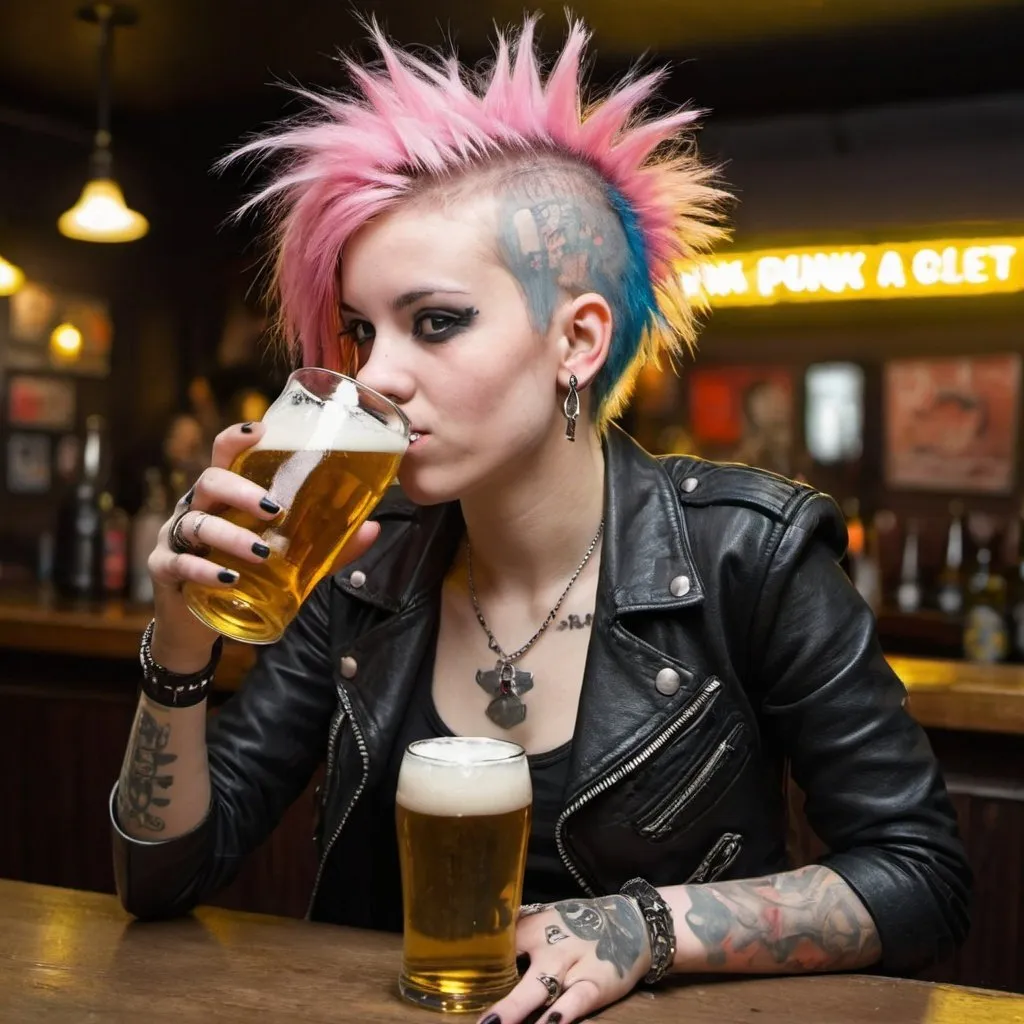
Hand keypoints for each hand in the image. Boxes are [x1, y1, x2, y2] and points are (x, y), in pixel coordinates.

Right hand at [148, 420, 379, 663]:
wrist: (201, 622)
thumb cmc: (245, 574)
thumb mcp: (291, 558)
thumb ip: (328, 544)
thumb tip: (372, 528)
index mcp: (226, 496)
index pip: (225, 455)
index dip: (237, 438)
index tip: (259, 430)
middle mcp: (198, 507)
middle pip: (210, 481)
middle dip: (241, 490)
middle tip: (274, 508)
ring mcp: (176, 536)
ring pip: (196, 523)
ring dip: (231, 536)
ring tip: (263, 553)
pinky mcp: (164, 568)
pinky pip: (177, 562)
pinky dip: (203, 569)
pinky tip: (227, 578)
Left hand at [482, 896, 650, 1023]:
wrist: (629, 922)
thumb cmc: (578, 926)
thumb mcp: (546, 920)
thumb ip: (517, 931)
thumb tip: (478, 937)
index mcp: (533, 927)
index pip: (499, 944)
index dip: (476, 964)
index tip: (453, 978)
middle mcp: (549, 944)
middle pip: (516, 969)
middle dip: (494, 996)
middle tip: (479, 1021)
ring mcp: (573, 965)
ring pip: (541, 988)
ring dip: (517, 1008)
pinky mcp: (596, 982)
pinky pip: (577, 999)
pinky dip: (562, 1014)